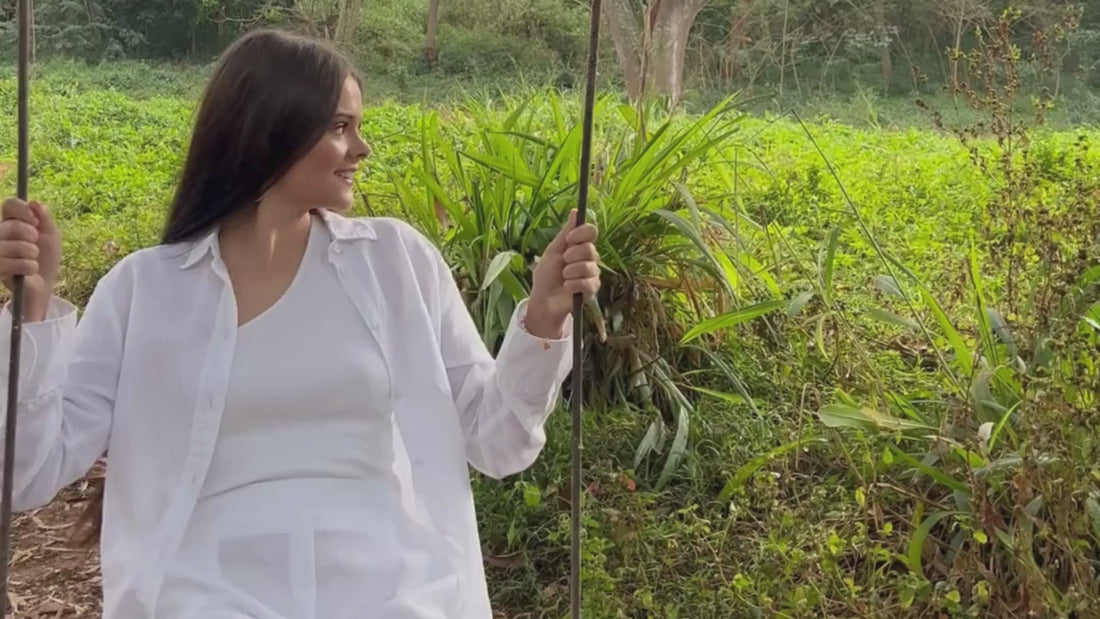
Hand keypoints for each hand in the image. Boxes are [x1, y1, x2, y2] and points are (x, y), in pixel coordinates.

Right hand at [1, 198, 60, 321]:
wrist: (42, 285)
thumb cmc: (45, 258)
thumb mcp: (51, 236)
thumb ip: (45, 218)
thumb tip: (35, 202)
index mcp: (9, 222)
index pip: (9, 204)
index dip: (23, 210)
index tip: (36, 222)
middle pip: (12, 225)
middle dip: (32, 237)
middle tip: (34, 247)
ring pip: (16, 245)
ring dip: (32, 254)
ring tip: (32, 260)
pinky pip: (15, 264)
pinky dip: (29, 267)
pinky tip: (29, 271)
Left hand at [527, 209, 600, 337]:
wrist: (543, 299)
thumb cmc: (546, 275)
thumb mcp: (553, 251)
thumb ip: (565, 232)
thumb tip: (574, 211)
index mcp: (580, 246)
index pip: (591, 231)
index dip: (581, 233)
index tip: (569, 239)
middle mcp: (590, 258)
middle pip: (590, 249)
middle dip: (572, 256)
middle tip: (563, 263)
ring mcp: (592, 274)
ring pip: (588, 267)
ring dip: (570, 272)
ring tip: (563, 278)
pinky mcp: (592, 290)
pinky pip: (587, 283)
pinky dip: (572, 285)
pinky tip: (567, 288)